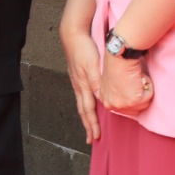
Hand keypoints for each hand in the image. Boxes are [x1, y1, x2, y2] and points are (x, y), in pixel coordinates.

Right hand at [61, 29, 102, 143]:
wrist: (73, 35)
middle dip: (88, 126)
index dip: (92, 124)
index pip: (88, 110)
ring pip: (82, 104)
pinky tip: (87, 105)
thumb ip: (96, 82)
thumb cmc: (84, 48)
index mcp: (83, 85)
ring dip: (86, 117)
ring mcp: (77, 81)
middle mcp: (79, 86)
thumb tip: (101, 98)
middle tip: (91, 140)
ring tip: (89, 127)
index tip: (95, 137)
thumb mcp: (92, 65)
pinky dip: (85, 106)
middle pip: (83, 110)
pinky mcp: (78, 76)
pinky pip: (82, 96)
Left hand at [99, 54, 152, 114]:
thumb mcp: (112, 82)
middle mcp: (111, 105)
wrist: (119, 56)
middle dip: (139, 96)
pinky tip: (139, 76)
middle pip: (135, 109)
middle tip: (134, 80)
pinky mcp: (134, 101)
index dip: (132, 97)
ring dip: (144, 90)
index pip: (125, 108)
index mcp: (105, 100)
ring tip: (136, 78)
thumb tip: (130, 96)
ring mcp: (122, 104)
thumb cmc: (116, 63)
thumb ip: (118, 93)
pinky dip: (148, 85)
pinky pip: (149, 96)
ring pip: (144, 103)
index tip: (132, 86)